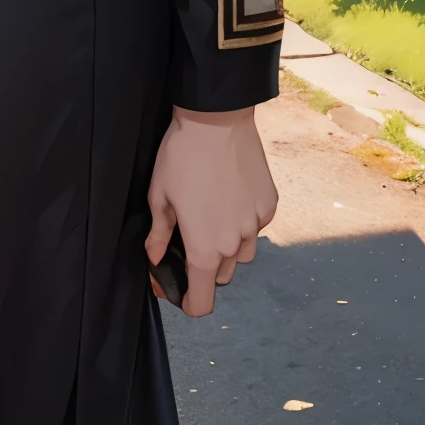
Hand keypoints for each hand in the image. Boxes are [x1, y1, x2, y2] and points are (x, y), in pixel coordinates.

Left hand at [145, 106, 276, 316]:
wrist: (216, 121)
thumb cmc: (182, 157)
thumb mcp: (160, 196)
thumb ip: (159, 235)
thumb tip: (155, 258)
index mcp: (205, 249)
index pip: (202, 301)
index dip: (188, 303)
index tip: (179, 293)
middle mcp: (235, 244)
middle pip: (220, 276)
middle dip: (204, 267)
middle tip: (189, 239)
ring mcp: (256, 226)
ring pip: (242, 254)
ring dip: (227, 247)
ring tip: (211, 216)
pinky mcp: (269, 205)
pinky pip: (256, 227)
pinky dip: (243, 222)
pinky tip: (229, 198)